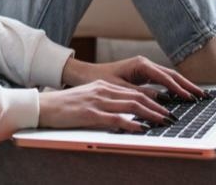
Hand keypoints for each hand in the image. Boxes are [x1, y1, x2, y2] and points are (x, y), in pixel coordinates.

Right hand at [37, 80, 172, 131]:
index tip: (166, 108)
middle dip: (158, 107)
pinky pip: (115, 118)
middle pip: (137, 97)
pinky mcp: (90, 113)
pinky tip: (141, 128)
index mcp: (103, 86)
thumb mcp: (88, 98)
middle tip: (172, 116)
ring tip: (163, 122)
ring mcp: (97, 101)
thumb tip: (125, 111)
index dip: (153, 100)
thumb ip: (106, 102)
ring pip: (131, 105)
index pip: (134, 92)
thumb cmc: (64, 106)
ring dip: (150, 114)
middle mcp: (103, 91)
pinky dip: (131, 123)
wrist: (43, 106)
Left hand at [61, 55, 206, 101]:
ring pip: (169, 77)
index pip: (165, 78)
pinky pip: (163, 81)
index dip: (179, 89)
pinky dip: (174, 88)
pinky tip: (183, 96)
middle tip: (203, 96)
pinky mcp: (143, 74)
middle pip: (172, 75)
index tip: (190, 98)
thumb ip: (141, 94)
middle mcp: (145, 64)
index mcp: (141, 64)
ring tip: (199, 96)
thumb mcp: (120, 89)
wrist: (87, 74)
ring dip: (184, 86)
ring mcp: (145, 68)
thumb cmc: (100, 80)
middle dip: (188, 86)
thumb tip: (162, 101)